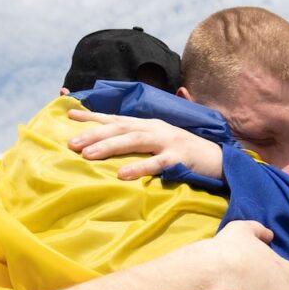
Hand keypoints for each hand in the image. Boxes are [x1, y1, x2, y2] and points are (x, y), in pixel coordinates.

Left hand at [67, 109, 223, 181]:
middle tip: (71, 143)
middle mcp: (154, 128)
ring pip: (133, 141)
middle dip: (93, 134)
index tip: (69, 115)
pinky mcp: (179, 157)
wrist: (218, 159)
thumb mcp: (158, 141)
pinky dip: (139, 167)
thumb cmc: (183, 153)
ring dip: (109, 147)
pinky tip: (122, 174)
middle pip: (119, 128)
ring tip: (87, 155)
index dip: (92, 116)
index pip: (115, 118)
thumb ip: (137, 140)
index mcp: (147, 124)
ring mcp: (167, 141)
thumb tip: (112, 143)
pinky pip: (156, 163)